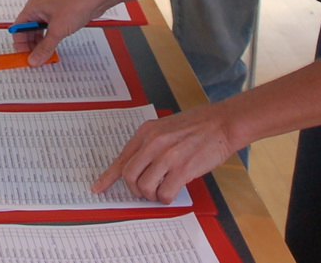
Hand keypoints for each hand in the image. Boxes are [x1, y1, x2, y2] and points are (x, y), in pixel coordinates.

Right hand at [11, 0, 110, 64]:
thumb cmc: (76, 4)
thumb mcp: (58, 30)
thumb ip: (45, 47)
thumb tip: (34, 59)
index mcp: (33, 7)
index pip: (18, 28)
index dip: (20, 44)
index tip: (25, 57)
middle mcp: (39, 8)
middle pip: (28, 31)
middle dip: (31, 46)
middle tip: (36, 60)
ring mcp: (50, 11)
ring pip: (39, 31)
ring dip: (41, 44)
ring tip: (46, 56)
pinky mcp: (59, 15)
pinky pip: (50, 30)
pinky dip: (50, 40)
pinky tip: (53, 48)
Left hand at [93, 103, 236, 203]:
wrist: (222, 123)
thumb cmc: (197, 125)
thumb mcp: (165, 127)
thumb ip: (150, 144)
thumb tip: (138, 166)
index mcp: (146, 132)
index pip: (121, 159)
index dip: (108, 177)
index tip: (98, 188)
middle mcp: (153, 143)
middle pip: (129, 176)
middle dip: (134, 190)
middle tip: (145, 192)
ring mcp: (167, 156)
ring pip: (145, 187)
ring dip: (152, 195)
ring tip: (162, 190)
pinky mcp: (182, 168)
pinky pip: (165, 193)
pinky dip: (166, 198)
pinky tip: (173, 192)